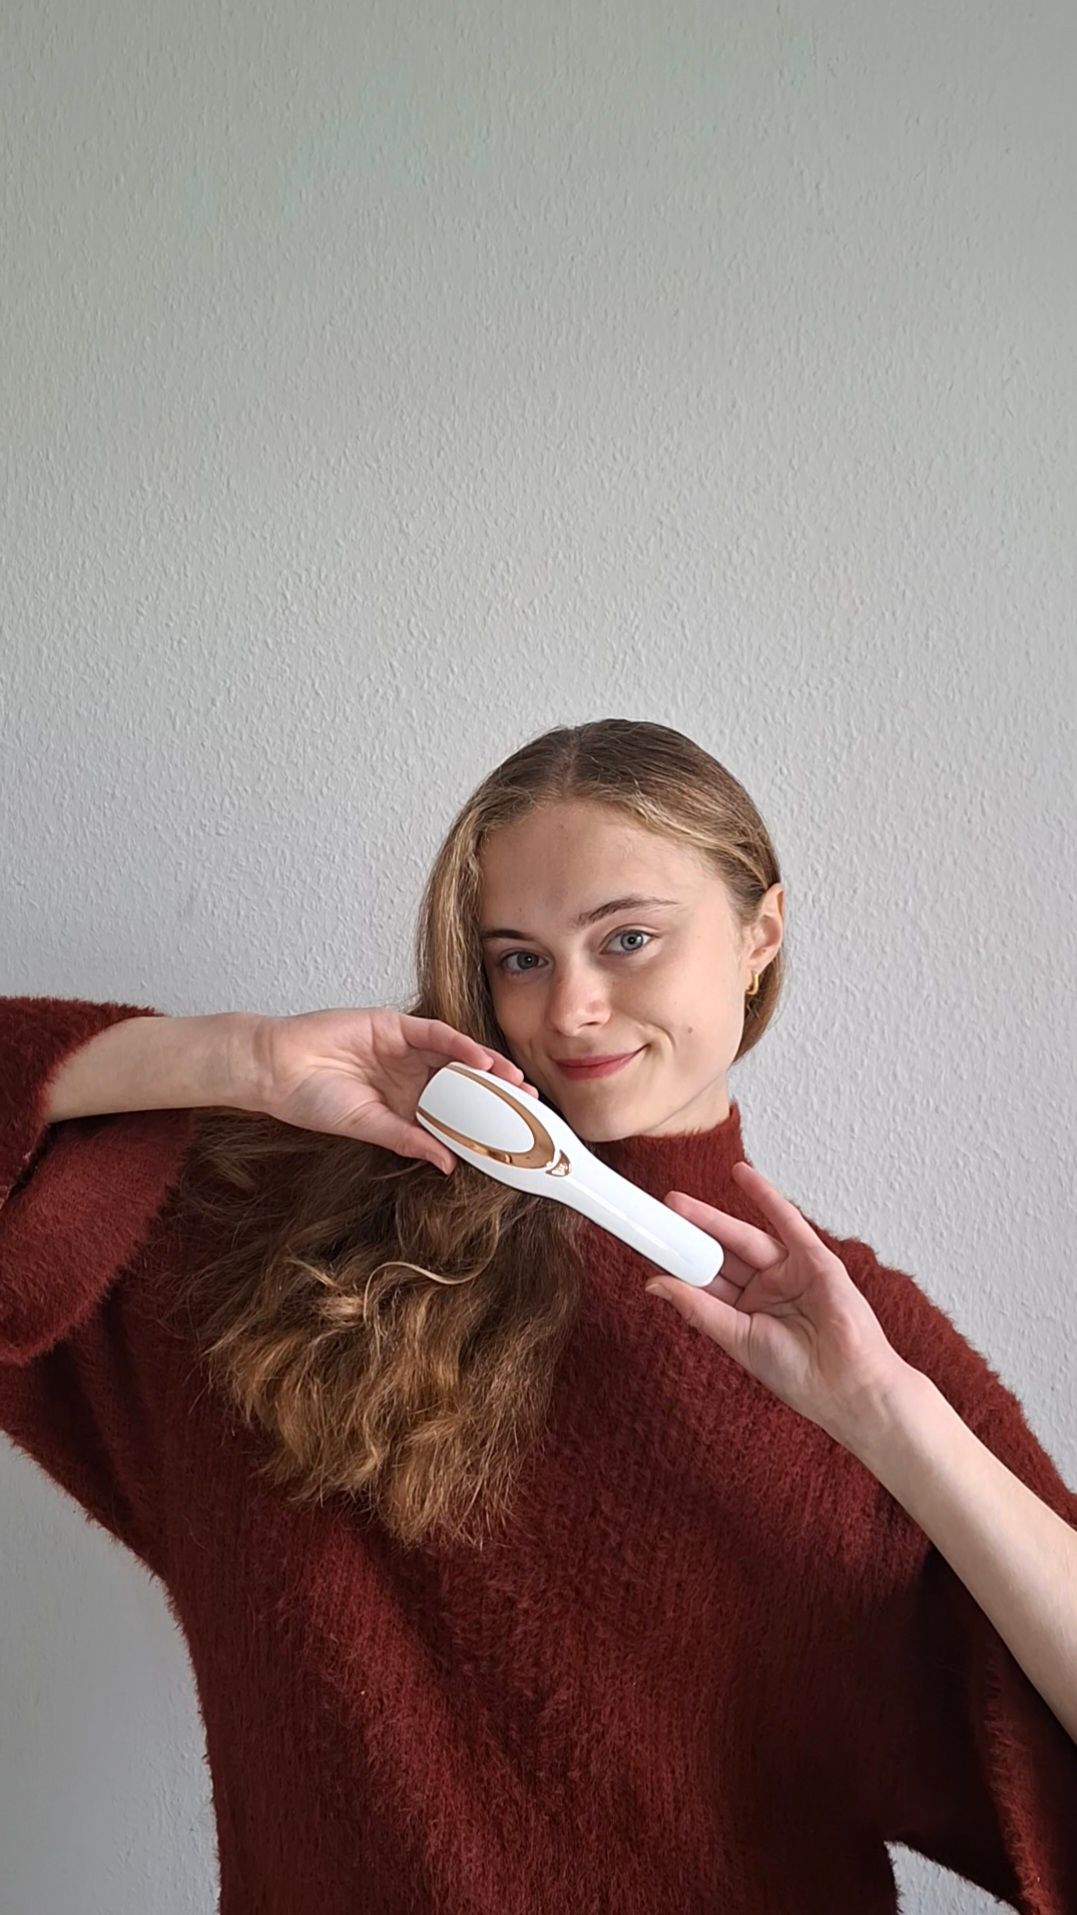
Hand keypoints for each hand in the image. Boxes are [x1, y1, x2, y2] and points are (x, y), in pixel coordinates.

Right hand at [242, 1008, 536, 1174]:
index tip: (513, 1137)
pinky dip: (460, 1045)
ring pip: (457, 1057)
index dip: (482, 1122)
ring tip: (516, 1083)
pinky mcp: (393, 1026)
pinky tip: (482, 1059)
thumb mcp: (367, 1127)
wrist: (275, 1069)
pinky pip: (435, 1034)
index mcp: (404, 1104)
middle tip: (530, 1107)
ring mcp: (403, 1049)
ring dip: (488, 1068)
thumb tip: (447, 1164)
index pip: (452, 1112)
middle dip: (496, 1093)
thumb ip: (408, 1141)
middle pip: (463, 1083)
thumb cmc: (310, 1100)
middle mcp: (409, 1075)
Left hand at [646, 1162, 910, 1449]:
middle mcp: (765, 1290)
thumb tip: (654, 1283)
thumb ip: (698, 1308)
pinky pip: (787, 1222)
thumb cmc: (800, 1375)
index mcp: (745, 1314)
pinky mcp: (815, 1260)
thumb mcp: (738, 1339)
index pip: (705, 1281)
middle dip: (689, 1235)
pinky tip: (741, 1175)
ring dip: (712, 1218)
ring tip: (676, 1202)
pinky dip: (765, 1197)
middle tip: (657, 1214)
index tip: (649, 1246)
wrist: (847, 1386)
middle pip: (720, 1256)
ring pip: (744, 1238)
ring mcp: (790, 1273)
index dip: (678, 1263)